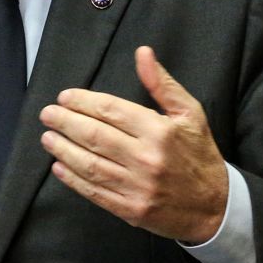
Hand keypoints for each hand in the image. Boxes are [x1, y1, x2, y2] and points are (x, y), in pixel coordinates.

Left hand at [39, 46, 227, 242]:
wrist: (215, 205)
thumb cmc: (200, 153)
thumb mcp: (190, 112)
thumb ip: (162, 83)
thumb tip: (143, 53)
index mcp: (160, 130)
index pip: (111, 110)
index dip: (84, 102)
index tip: (65, 97)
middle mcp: (146, 158)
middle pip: (94, 136)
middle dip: (66, 122)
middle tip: (47, 114)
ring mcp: (137, 187)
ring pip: (90, 165)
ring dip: (64, 149)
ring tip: (47, 137)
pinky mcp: (130, 210)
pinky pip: (95, 192)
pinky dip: (73, 180)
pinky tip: (59, 168)